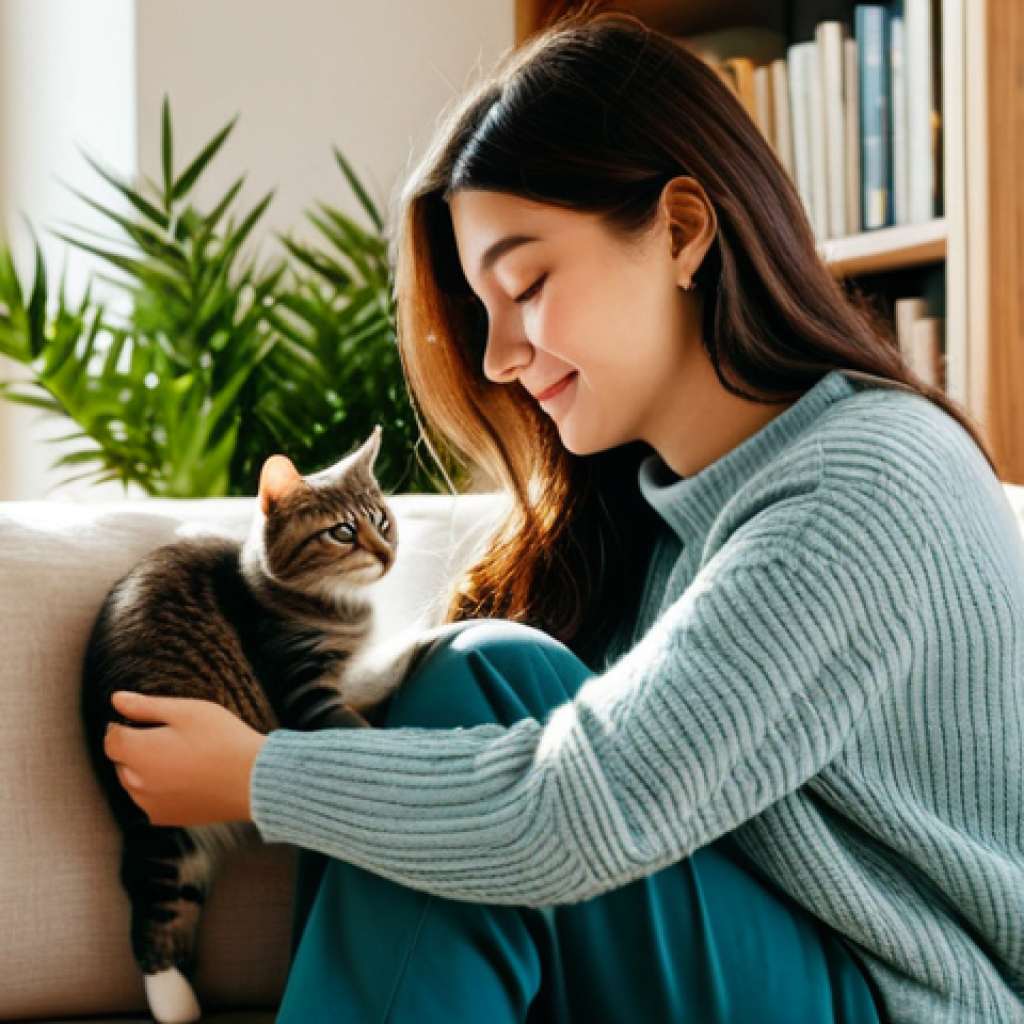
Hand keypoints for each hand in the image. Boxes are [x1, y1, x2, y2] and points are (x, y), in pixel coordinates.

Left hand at [104, 692, 267, 826]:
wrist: (254, 780)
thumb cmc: (223, 739)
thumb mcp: (187, 711)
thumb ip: (146, 706)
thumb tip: (116, 699)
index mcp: (138, 752)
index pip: (111, 737)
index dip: (126, 724)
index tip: (151, 720)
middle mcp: (136, 783)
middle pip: (122, 761)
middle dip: (137, 748)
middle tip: (175, 738)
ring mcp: (149, 805)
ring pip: (134, 782)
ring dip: (147, 769)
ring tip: (183, 758)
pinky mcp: (166, 818)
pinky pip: (151, 800)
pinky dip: (160, 789)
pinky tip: (188, 777)